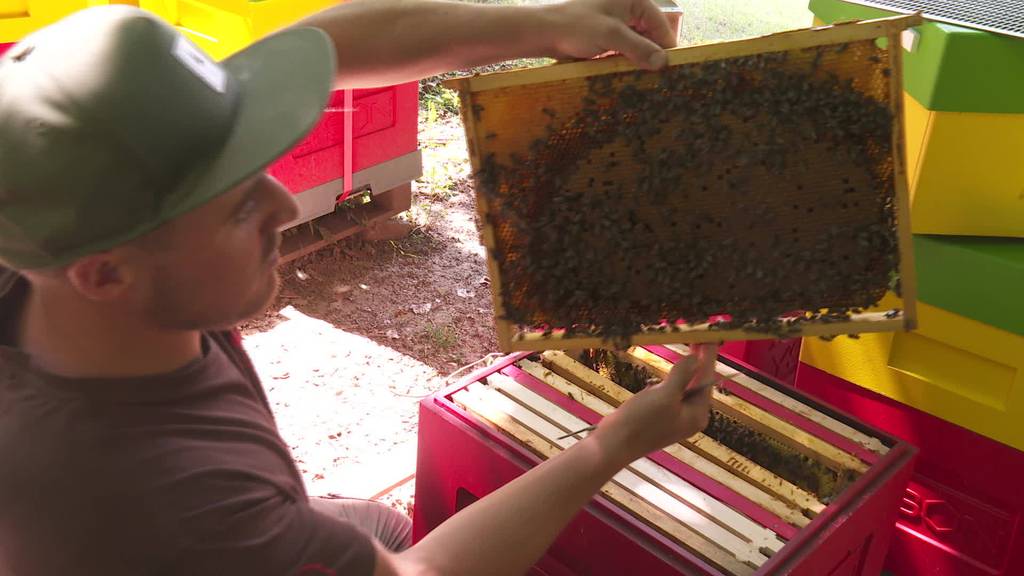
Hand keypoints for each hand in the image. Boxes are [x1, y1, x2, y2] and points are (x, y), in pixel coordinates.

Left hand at [543, 0, 677, 69]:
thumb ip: (638, 48)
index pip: (660, 24)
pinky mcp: (607, 36)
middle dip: (653, 54)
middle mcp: (628, 8)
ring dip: (640, 61)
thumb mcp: (610, 36)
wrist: (544, 33)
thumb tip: (663, 62)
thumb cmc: (576, 27)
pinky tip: (629, 76)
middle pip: (650, 35)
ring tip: (646, 81)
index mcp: (633, 0)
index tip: (673, 68)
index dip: (667, 46)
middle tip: (660, 79)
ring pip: (638, 44)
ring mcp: (617, 23)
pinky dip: (628, 62)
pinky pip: (625, 50)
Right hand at [591, 344, 717, 464]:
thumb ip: (682, 374)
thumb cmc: (641, 420)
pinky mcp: (659, 416)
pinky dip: (666, 381)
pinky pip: (668, 393)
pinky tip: (657, 378)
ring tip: (684, 350)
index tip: (708, 337)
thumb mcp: (665, 394)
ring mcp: (675, 417)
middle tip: (696, 337)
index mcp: (698, 414)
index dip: (707, 356)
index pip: (706, 379)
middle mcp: (690, 416)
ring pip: (682, 387)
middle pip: (697, 383)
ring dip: (680, 370)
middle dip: (695, 362)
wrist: (613, 444)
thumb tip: (696, 358)